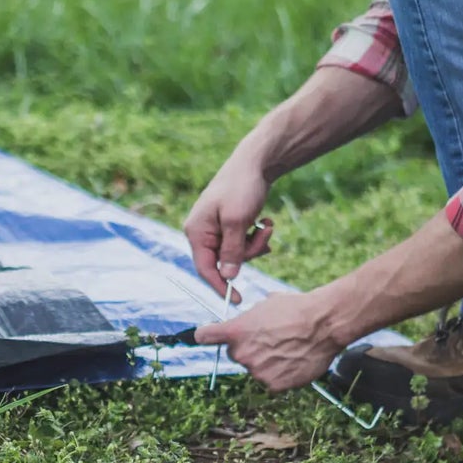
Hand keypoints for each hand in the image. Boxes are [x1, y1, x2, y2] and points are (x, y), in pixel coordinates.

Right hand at [182, 157, 274, 303]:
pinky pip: (242, 243)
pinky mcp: (229, 225)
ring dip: (255, 243)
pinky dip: (255, 236)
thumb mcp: (238, 222)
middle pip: (224, 262)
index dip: (220, 286)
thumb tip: (227, 277)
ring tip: (266, 225)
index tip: (237, 300)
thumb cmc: (242, 187)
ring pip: (237, 253)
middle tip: (264, 236)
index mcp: (196, 231)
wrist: (255, 162)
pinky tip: (264, 222)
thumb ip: (232, 251)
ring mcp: (216, 229)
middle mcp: (202, 232)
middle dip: (248, 252)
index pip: (205, 269)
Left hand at [194, 291, 343, 392]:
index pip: (205, 336)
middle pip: (236, 354)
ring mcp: (257, 371)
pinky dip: (280, 374)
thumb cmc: (297, 308)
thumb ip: (249, 318)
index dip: (205, 335)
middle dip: (248, 348)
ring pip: (255, 368)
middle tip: (270, 339)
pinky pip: (272, 381)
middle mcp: (242, 353)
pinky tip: (294, 360)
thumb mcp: (266, 304)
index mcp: (235, 331)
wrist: (324, 324)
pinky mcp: (274, 385)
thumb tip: (247, 321)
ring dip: (266, 362)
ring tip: (288, 348)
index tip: (204, 335)